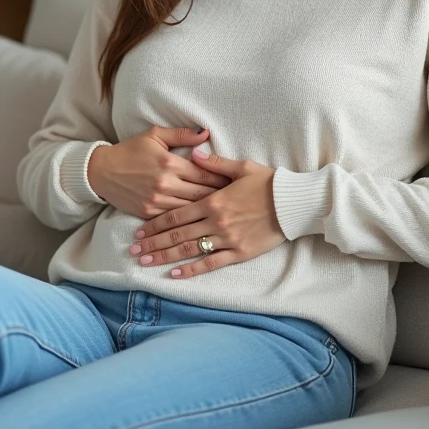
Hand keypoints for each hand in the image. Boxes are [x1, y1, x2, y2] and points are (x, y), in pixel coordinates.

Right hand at [87, 126, 231, 219]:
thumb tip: (206, 133)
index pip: (205, 173)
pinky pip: (175, 218)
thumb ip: (182, 135)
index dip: (223, 178)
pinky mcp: (149, 213)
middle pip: (202, 193)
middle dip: (221, 197)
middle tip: (237, 200)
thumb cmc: (130, 150)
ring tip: (224, 211)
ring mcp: (157, 201)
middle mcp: (165, 183)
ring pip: (191, 209)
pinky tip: (201, 220)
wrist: (102, 171)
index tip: (236, 182)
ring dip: (207, 210)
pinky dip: (188, 219)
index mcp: (170, 163)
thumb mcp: (154, 135)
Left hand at [128, 147, 286, 278]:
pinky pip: (211, 263)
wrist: (293, 203)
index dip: (155, 224)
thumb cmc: (269, 183)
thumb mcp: (242, 167)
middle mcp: (215, 221)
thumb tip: (194, 154)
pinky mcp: (239, 252)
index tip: (139, 231)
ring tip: (146, 262)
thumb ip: (215, 163)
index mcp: (213, 200)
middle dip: (154, 243)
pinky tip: (174, 274)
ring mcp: (226, 239)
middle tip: (134, 251)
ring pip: (189, 251)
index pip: (176, 214)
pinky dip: (191, 270)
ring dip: (165, 257)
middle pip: (177, 235)